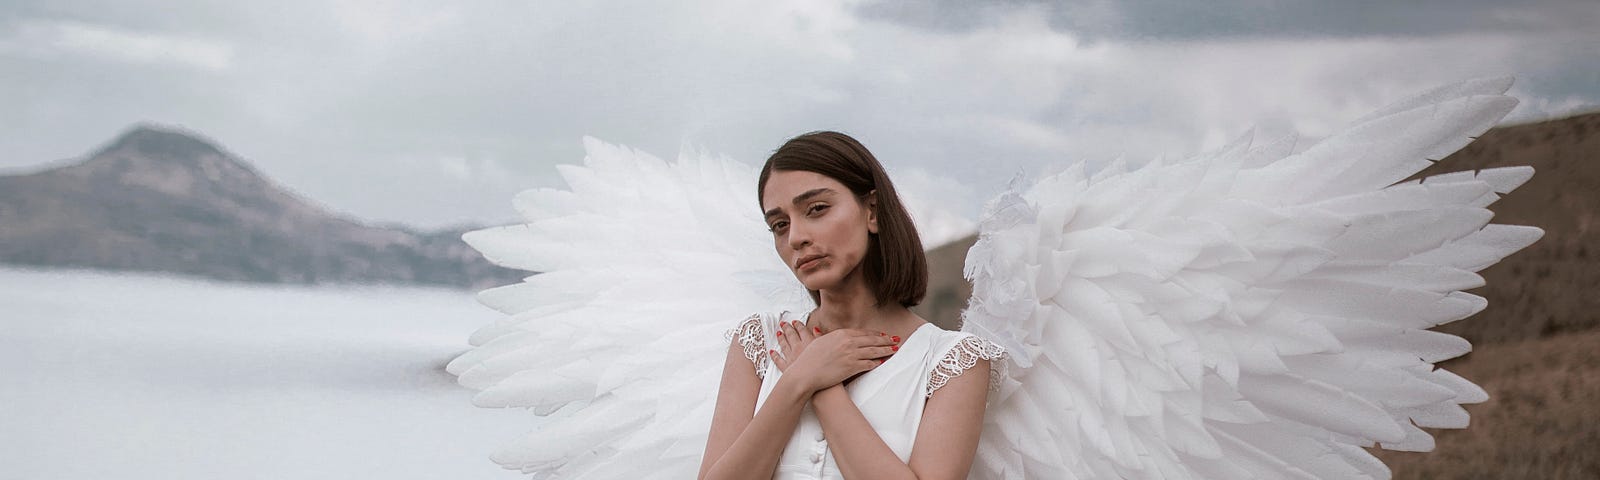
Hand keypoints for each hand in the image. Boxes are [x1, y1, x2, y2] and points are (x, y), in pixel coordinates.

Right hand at [770, 321, 898, 392]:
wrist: (806, 373)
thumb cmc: (809, 359)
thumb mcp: (818, 342)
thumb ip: (825, 336)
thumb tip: (819, 330)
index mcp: (840, 334)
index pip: (863, 332)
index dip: (875, 334)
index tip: (882, 334)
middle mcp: (848, 342)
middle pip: (872, 340)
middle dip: (885, 340)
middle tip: (895, 339)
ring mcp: (851, 354)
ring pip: (874, 351)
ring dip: (886, 350)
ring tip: (894, 349)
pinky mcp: (852, 367)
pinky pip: (869, 364)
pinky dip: (877, 362)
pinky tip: (882, 362)